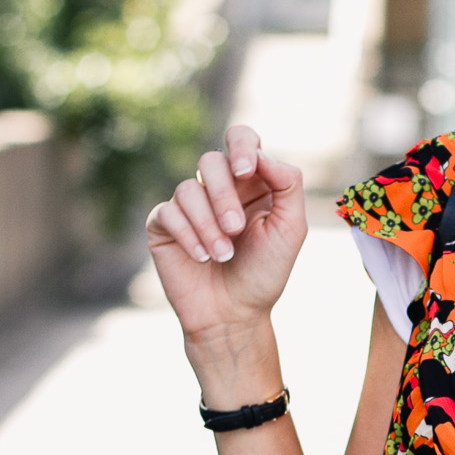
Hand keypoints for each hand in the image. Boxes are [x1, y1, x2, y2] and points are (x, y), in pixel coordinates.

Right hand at [145, 126, 306, 349]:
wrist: (234, 314)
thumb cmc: (265, 272)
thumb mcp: (290, 228)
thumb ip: (287, 185)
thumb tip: (263, 154)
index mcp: (251, 181)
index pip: (241, 139)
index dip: (242, 147)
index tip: (245, 172)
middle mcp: (218, 188)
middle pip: (211, 161)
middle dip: (223, 195)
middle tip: (236, 229)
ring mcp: (189, 204)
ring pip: (188, 188)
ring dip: (208, 224)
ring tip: (223, 255)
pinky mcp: (164, 224)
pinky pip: (168, 212)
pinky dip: (188, 235)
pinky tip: (203, 258)